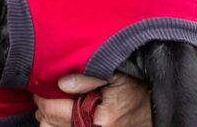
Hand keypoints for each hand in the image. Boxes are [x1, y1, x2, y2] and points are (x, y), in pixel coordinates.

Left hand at [34, 74, 150, 126]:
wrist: (156, 105)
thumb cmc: (137, 87)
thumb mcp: (116, 75)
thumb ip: (87, 78)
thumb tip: (61, 83)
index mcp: (97, 120)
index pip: (53, 111)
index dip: (42, 98)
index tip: (40, 88)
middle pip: (49, 126)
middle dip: (44, 109)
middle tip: (47, 94)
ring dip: (50, 120)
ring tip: (56, 105)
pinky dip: (60, 125)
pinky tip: (64, 115)